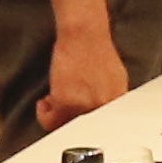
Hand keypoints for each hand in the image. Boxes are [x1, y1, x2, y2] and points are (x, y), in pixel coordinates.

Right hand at [35, 21, 130, 136]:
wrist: (84, 34)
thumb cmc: (96, 49)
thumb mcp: (115, 77)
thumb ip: (110, 97)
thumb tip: (102, 110)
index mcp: (117, 99)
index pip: (104, 125)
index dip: (88, 126)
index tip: (79, 124)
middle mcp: (103, 104)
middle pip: (84, 127)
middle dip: (69, 119)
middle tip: (61, 111)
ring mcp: (85, 105)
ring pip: (65, 125)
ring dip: (55, 116)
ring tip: (52, 105)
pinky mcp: (65, 101)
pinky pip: (50, 119)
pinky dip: (44, 113)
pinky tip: (44, 104)